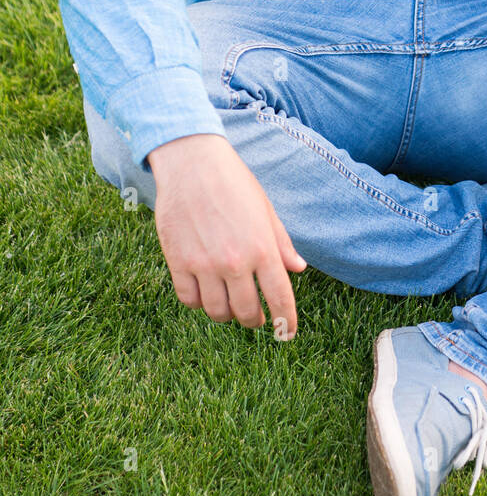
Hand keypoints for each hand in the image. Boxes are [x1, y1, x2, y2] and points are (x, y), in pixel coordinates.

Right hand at [148, 134, 306, 334]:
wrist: (192, 162)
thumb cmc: (234, 182)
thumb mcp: (265, 209)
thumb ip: (281, 243)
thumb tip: (298, 269)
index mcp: (262, 248)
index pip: (280, 298)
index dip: (287, 322)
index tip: (288, 333)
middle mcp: (235, 262)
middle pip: (247, 313)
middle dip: (254, 321)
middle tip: (256, 319)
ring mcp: (204, 264)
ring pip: (217, 312)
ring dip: (226, 315)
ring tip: (229, 305)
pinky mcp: (177, 262)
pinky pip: (189, 299)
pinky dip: (198, 303)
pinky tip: (205, 292)